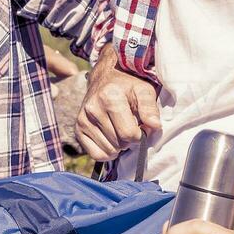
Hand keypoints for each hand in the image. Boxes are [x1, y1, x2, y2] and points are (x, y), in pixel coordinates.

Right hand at [75, 43, 161, 161]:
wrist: (105, 79)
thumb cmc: (127, 87)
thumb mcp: (144, 91)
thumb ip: (150, 108)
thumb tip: (155, 126)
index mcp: (109, 97)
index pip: (129, 134)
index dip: (141, 134)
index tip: (142, 125)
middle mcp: (93, 108)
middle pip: (120, 144)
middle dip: (130, 139)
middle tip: (130, 125)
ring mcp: (83, 119)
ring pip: (109, 151)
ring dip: (119, 145)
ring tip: (120, 129)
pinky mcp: (78, 129)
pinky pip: (96, 154)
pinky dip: (107, 151)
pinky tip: (111, 138)